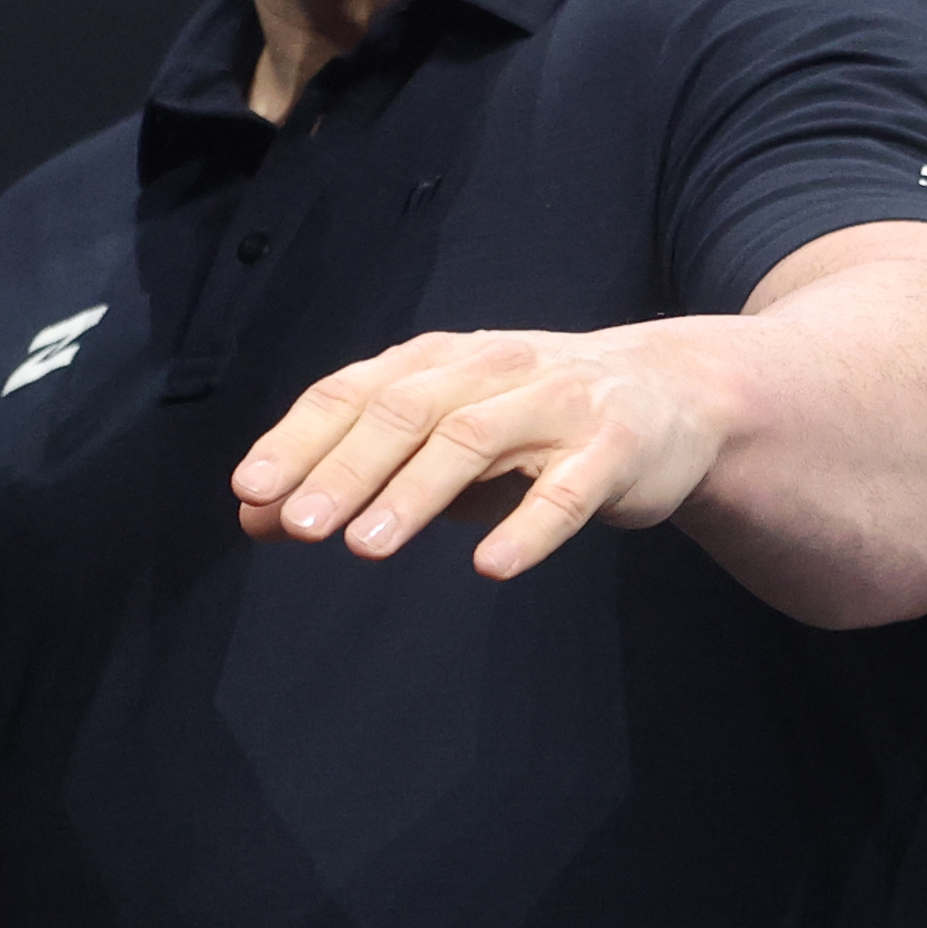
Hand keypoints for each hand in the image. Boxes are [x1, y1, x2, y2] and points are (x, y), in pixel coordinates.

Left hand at [229, 325, 726, 581]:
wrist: (673, 395)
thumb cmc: (532, 421)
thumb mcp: (440, 437)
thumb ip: (355, 474)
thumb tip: (256, 518)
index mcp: (440, 362)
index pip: (355, 392)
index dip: (301, 439)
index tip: (253, 491)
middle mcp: (493, 370)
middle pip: (407, 410)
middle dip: (347, 467)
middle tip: (299, 524)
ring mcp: (557, 404)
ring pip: (475, 440)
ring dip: (415, 492)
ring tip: (366, 545)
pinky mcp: (616, 448)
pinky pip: (568, 489)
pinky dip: (528, 526)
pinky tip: (492, 565)